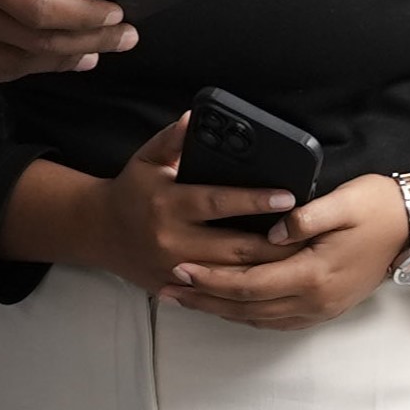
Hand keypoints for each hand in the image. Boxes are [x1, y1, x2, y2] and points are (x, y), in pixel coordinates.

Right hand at [0, 0, 133, 83]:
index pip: (44, 7)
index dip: (89, 16)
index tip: (118, 12)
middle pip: (37, 43)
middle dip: (89, 42)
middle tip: (125, 37)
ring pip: (9, 66)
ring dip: (56, 62)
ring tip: (90, 54)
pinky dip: (12, 71)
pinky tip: (30, 61)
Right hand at [6, 117, 301, 297]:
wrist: (98, 232)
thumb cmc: (133, 189)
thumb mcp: (148, 158)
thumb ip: (174, 139)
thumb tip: (195, 116)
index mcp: (169, 203)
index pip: (219, 202)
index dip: (255, 200)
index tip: (288, 197)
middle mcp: (171, 239)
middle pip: (234, 247)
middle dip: (275, 244)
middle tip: (311, 236)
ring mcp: (174, 269)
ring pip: (231, 275)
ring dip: (267, 269)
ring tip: (302, 259)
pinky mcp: (175, 288)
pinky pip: (217, 292)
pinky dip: (246, 287)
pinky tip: (273, 281)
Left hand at [164, 169, 409, 329]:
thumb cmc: (376, 206)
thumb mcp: (342, 202)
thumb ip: (305, 216)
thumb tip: (272, 229)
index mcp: (315, 273)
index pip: (250, 283)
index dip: (212, 279)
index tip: (180, 269)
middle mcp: (315, 299)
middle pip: (246, 307)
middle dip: (204, 298)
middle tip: (167, 291)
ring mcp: (321, 308)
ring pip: (258, 318)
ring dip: (220, 310)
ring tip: (187, 299)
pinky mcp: (325, 308)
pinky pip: (276, 320)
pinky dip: (246, 315)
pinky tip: (228, 306)